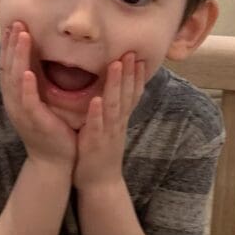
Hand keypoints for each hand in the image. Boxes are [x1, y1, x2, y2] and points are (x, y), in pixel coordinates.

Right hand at [0, 22, 75, 169]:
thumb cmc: (52, 129)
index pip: (9, 64)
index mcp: (16, 95)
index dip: (11, 44)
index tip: (15, 23)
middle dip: (12, 43)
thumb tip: (40, 60)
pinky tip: (27, 72)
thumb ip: (39, 82)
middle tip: (16, 21)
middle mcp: (14, 101)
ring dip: (18, 57)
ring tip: (22, 36)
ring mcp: (21, 112)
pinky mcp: (33, 122)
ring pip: (15, 80)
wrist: (56, 160)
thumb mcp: (42, 101)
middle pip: (8, 67)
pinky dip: (25, 86)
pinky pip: (27, 102)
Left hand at [74, 52, 145, 190]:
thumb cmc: (101, 154)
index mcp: (120, 119)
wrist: (100, 184)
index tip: (140, 56)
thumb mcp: (111, 129)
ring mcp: (108, 133)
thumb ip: (113, 111)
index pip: (132, 93)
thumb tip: (115, 92)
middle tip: (131, 51)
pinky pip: (97, 127)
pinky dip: (97, 114)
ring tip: (115, 65)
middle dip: (129, 73)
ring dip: (115, 86)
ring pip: (114, 106)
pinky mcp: (95, 144)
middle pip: (126, 95)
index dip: (137, 75)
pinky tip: (96, 100)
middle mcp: (118, 123)